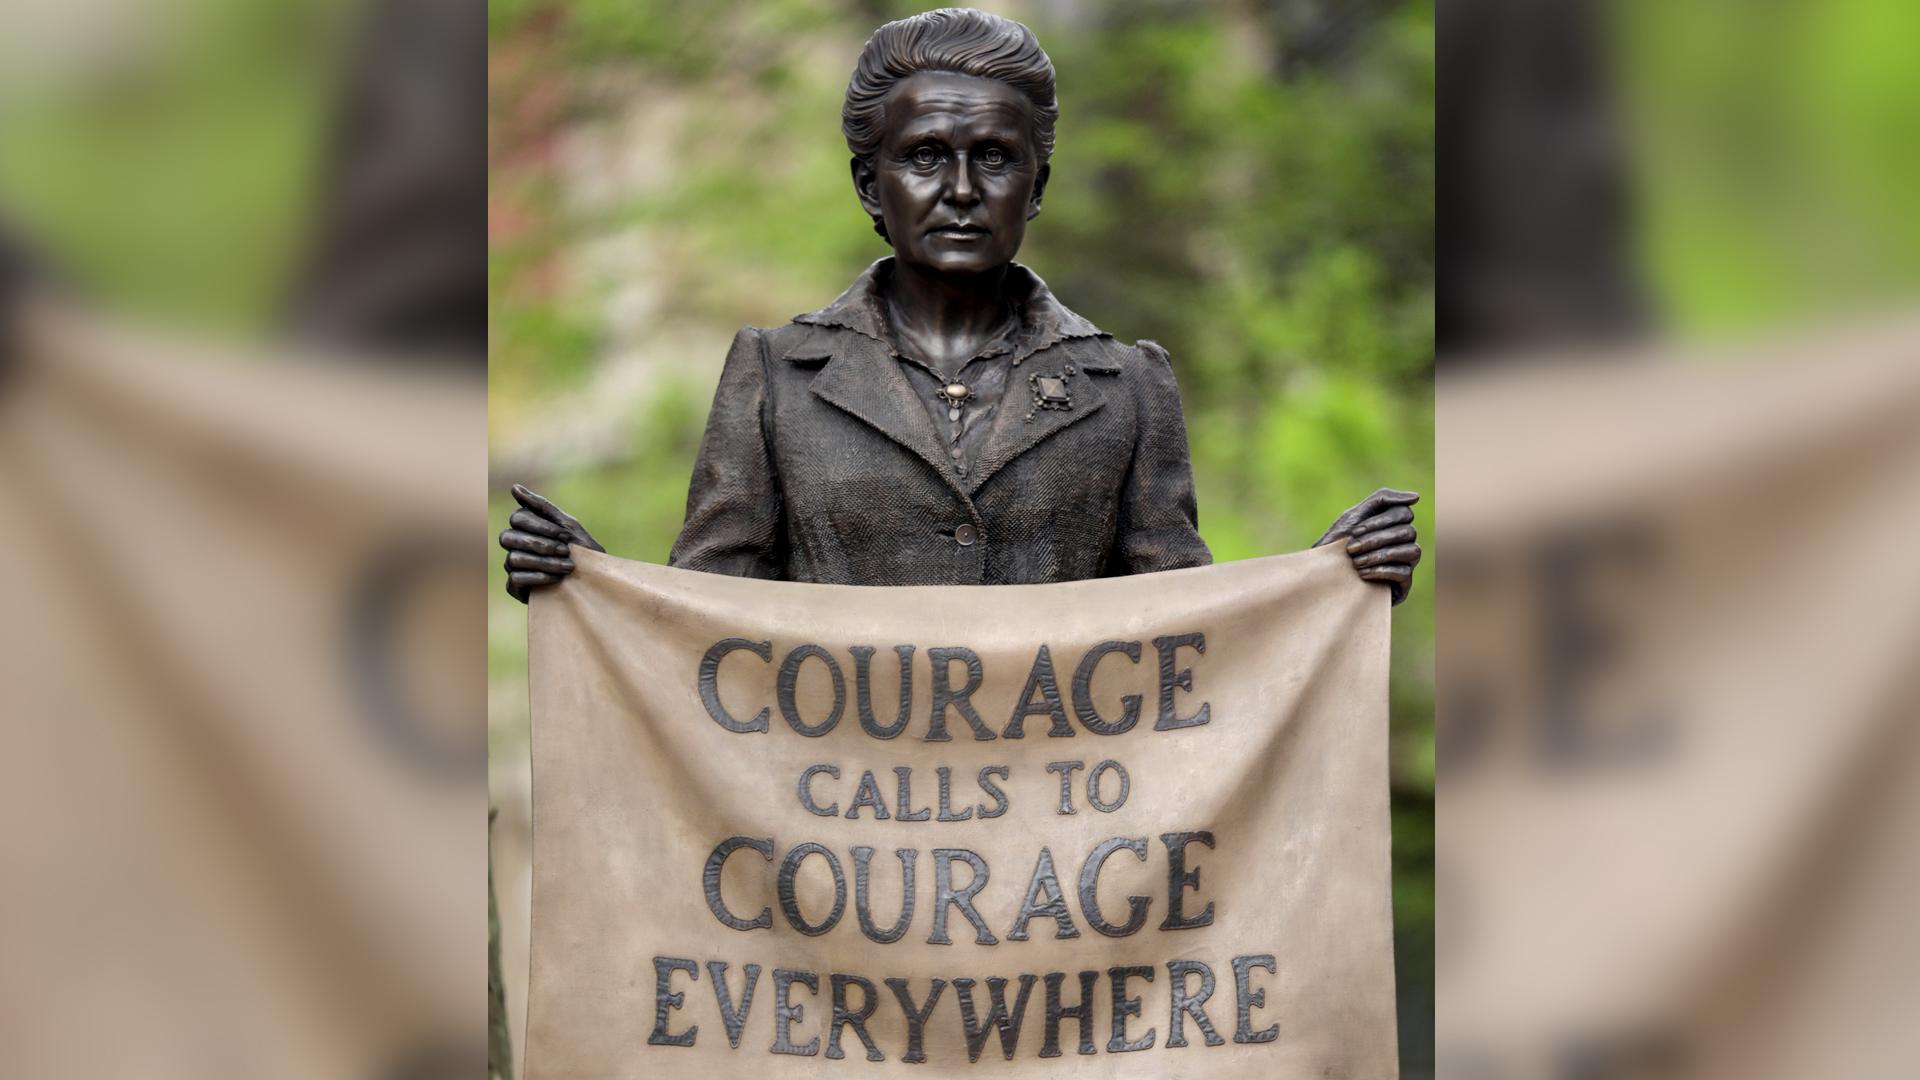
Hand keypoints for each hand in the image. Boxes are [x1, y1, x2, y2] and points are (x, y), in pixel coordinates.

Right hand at [499, 484, 603, 602]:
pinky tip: (557, 578)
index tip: (564, 534)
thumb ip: (541, 506)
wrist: (592, 580)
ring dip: (544, 562)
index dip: (540, 526)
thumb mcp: (566, 524)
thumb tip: (513, 487)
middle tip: (565, 551)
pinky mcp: (514, 586)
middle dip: (540, 544)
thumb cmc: (579, 548)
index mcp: (523, 526)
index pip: (517, 518)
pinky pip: (515, 579)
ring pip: (514, 559)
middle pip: (507, 537)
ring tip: (567, 567)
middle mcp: (513, 544)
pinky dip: (538, 578)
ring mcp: (511, 565)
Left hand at [1315, 487, 1421, 604]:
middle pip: (1407, 532)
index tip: (1355, 530)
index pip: (1404, 513)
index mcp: (1396, 522)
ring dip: (1380, 555)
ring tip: (1356, 562)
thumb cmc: (1339, 543)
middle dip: (1376, 539)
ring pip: (1411, 551)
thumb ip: (1382, 499)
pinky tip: (1362, 573)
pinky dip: (1381, 571)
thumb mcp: (1355, 516)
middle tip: (1351, 548)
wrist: (1325, 575)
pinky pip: (1404, 572)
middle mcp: (1407, 541)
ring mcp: (1408, 561)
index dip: (1380, 521)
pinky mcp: (1405, 582)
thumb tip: (1417, 497)